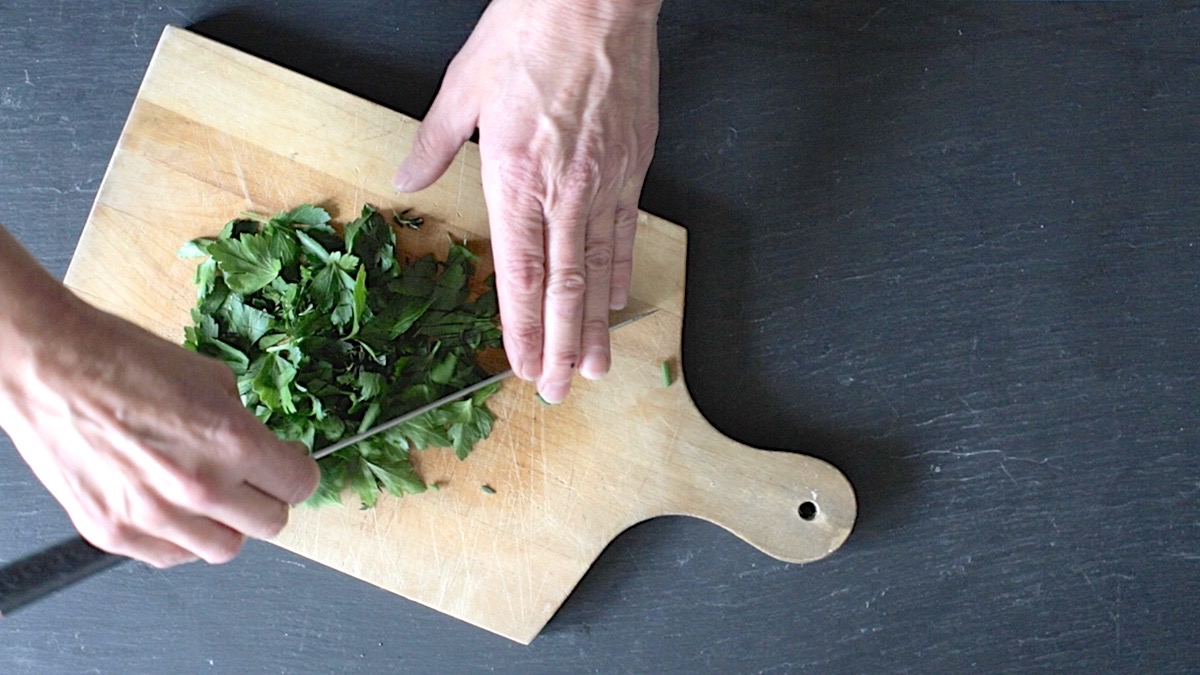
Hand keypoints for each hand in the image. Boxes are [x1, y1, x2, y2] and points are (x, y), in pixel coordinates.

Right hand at [0, 295, 318, 568]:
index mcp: (230, 442)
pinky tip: (173, 509)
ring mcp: (154, 517)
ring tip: (212, 498)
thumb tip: (261, 447)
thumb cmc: (123, 361)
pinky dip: (181, 539)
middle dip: (269, 499)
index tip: (290, 466)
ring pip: (224, 549)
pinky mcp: (114, 534)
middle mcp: (198, 487)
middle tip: (254, 481)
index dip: (297, 472)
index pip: (298, 485)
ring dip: (227, 525)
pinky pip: (171, 556)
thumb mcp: (210, 378)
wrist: (49, 368)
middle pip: (270, 523)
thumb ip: (243, 422)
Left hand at [394, 0, 661, 402]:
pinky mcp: (632, 164)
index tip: (524, 366)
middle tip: (563, 390)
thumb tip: (407, 179)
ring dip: (597, 325)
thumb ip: (434, 144)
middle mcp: (565, 190)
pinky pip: (625, 231)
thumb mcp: (463, 86)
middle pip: (565, 287)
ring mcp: (605, 180)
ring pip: (600, 269)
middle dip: (563, 346)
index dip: (523, 328)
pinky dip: (619, 272)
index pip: (520, 272)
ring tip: (598, 366)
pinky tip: (616, 301)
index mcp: (517, 177)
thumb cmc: (529, 33)